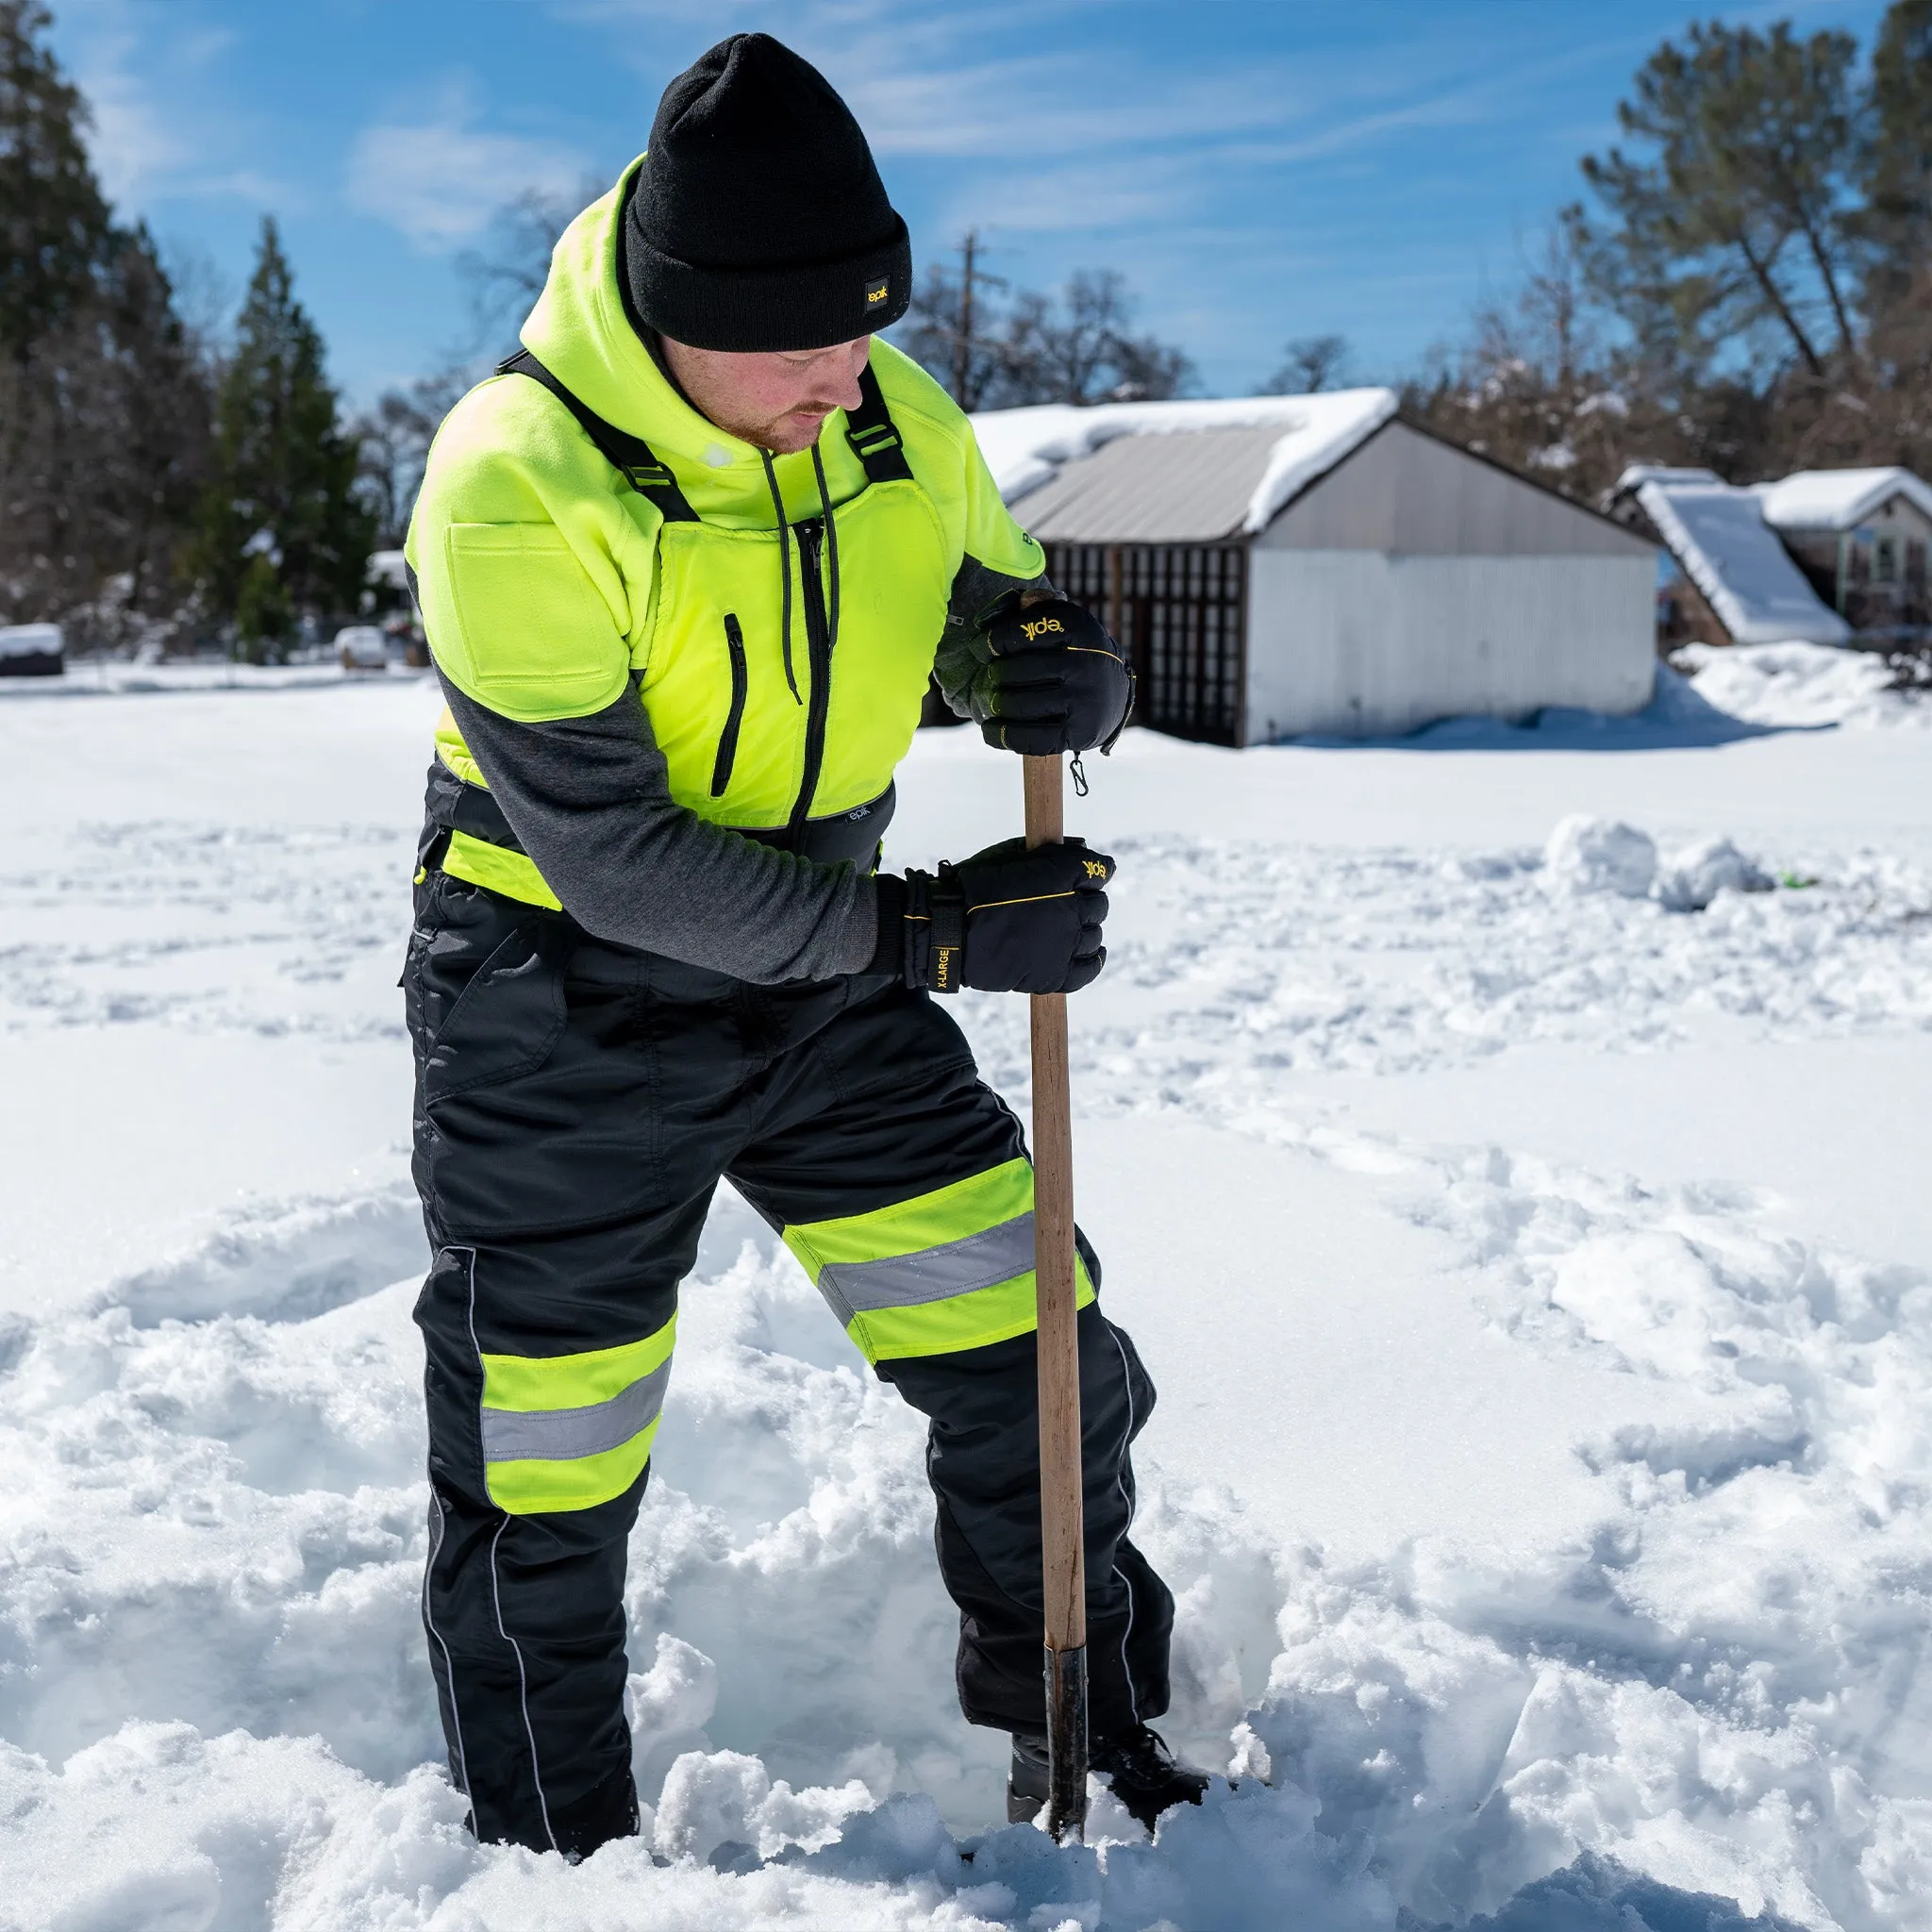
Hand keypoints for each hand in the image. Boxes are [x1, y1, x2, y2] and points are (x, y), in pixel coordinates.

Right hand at [899, 838, 1114, 994]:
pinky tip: (1086, 953)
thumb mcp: (1009, 855)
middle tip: (1067, 903)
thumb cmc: (974, 888)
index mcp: (1060, 877)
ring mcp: (1064, 944)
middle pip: (1098, 905)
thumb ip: (1049, 851)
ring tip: (1068, 929)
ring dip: (1085, 929)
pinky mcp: (1054, 974)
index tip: (1085, 875)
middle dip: (1086, 900)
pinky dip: (1092, 961)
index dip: (1092, 871)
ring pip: (1094, 935)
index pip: (1097, 870)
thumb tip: (1081, 847)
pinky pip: (1087, 969)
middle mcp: (1070, 911)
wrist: (949, 931)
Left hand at [966, 597, 1132, 755]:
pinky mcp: (1079, 732)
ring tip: (997, 701)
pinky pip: (1029, 738)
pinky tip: (991, 729)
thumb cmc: (1071, 652)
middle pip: (1013, 671)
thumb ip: (1024, 611)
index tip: (980, 649)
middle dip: (995, 675)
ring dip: (997, 704)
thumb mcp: (1058, 621)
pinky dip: (1001, 734)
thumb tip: (983, 621)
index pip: (1017, 633)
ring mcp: (1082, 700)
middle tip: (996, 677)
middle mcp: (1082, 662)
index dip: (989, 642)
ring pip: (1017, 704)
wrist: (1114, 694)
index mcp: (1075, 627)